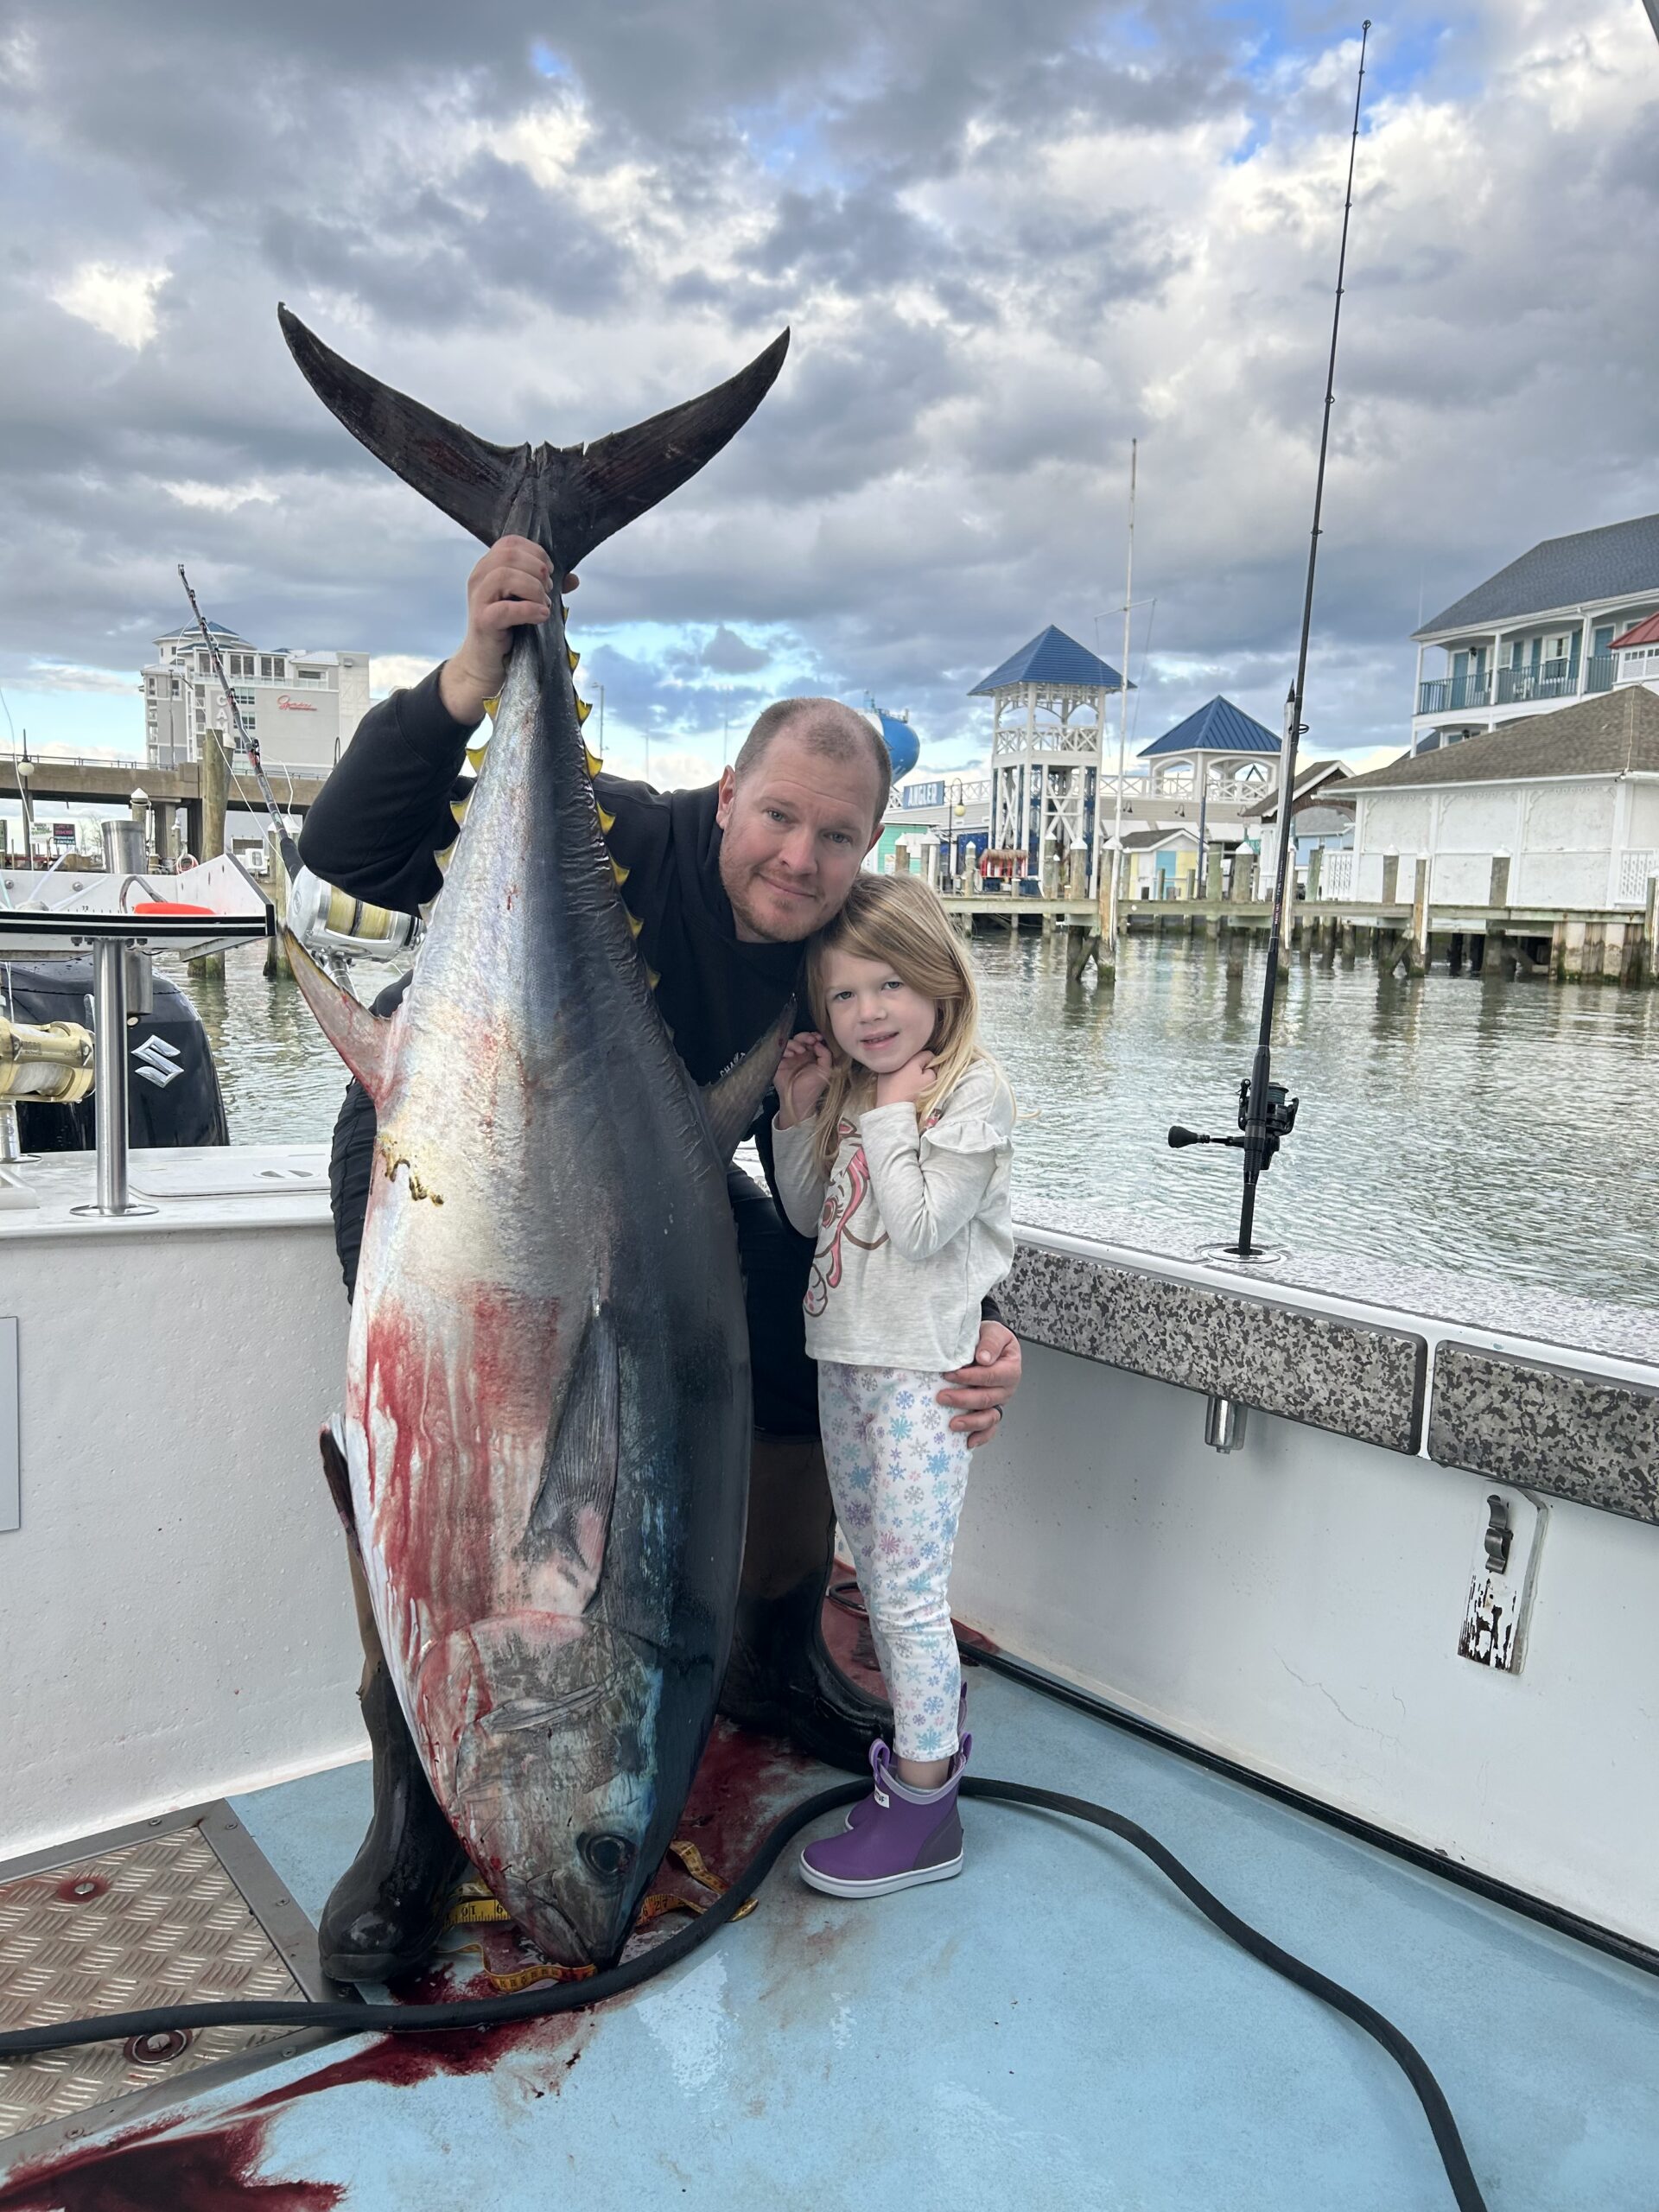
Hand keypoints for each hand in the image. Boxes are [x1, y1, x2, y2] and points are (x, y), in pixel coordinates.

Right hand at [438, 538, 579, 725]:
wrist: (487, 662)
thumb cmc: (508, 629)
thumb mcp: (528, 602)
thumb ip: (547, 587)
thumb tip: (573, 579)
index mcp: (489, 567)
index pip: (510, 542)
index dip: (536, 553)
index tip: (549, 573)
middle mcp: (480, 577)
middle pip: (509, 555)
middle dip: (537, 571)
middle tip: (548, 592)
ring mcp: (479, 598)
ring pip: (505, 576)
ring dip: (533, 589)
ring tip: (543, 605)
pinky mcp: (482, 621)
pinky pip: (506, 608)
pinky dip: (529, 610)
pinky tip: (541, 617)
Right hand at [775, 1033, 832, 1129]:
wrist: (799, 1100)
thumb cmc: (813, 1087)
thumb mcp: (825, 1070)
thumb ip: (826, 1055)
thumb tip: (819, 1043)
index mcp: (811, 1055)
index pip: (811, 1040)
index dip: (813, 1036)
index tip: (817, 1037)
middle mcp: (799, 1055)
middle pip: (800, 1038)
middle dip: (805, 1037)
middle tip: (810, 1040)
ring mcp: (788, 1058)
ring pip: (789, 1042)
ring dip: (796, 1043)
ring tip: (800, 1050)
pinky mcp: (779, 1062)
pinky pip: (779, 1050)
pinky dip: (786, 1049)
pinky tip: (791, 1055)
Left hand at [874, 1049, 933, 1107]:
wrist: (893, 1107)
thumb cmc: (913, 1094)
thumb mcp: (930, 1081)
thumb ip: (932, 1070)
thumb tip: (928, 1068)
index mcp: (912, 1059)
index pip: (927, 1054)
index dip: (933, 1063)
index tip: (932, 1073)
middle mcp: (899, 1060)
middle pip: (914, 1059)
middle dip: (920, 1067)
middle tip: (922, 1079)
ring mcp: (888, 1068)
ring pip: (903, 1066)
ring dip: (908, 1071)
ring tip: (910, 1084)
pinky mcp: (881, 1077)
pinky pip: (894, 1073)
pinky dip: (898, 1077)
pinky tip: (900, 1087)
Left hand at [937, 1321, 1019, 1446]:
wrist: (989, 1344)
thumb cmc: (990, 1338)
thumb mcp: (994, 1332)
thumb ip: (990, 1343)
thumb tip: (983, 1358)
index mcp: (1010, 1369)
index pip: (991, 1376)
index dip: (970, 1377)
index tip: (949, 1374)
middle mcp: (1006, 1388)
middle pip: (987, 1399)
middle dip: (963, 1400)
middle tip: (941, 1397)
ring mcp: (999, 1402)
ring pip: (989, 1418)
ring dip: (970, 1422)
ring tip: (952, 1424)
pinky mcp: (991, 1410)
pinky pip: (989, 1428)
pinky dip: (981, 1437)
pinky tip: (968, 1442)